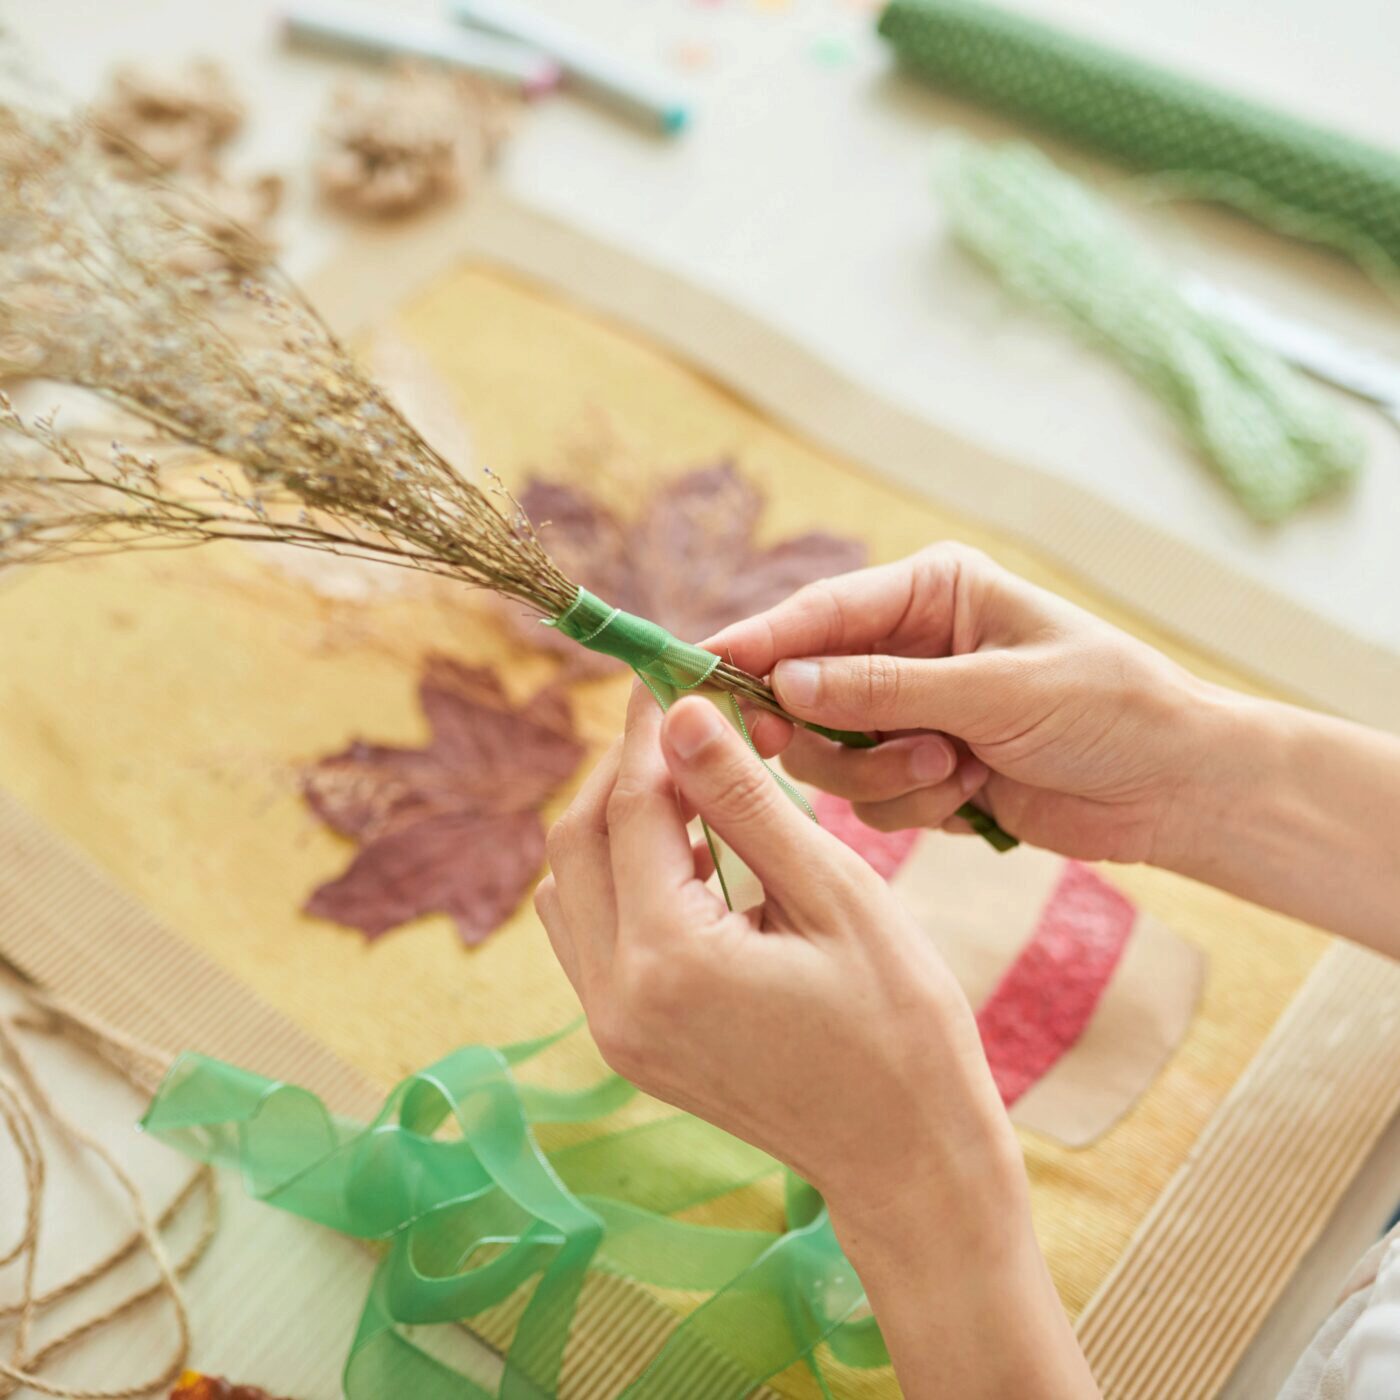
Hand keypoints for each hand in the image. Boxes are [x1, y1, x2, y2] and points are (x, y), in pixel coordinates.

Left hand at [535, 683, 1010, 1210]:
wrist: (907, 1158)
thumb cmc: (899, 1025)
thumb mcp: (834, 894)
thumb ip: (745, 801)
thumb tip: (680, 714)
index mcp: (669, 960)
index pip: (630, 807)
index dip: (648, 730)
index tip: (670, 674)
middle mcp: (617, 1000)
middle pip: (576, 844)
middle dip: (622, 772)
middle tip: (682, 726)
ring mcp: (614, 1030)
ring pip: (569, 890)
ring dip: (614, 828)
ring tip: (692, 795)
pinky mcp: (627, 1044)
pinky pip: (589, 938)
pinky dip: (623, 883)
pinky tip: (693, 865)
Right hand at [710, 543, 1215, 863]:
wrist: (1175, 787)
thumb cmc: (1107, 708)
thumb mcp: (997, 690)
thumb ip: (885, 689)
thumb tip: (784, 683)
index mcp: (931, 594)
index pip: (821, 612)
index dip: (757, 641)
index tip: (699, 670)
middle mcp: (909, 647)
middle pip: (806, 684)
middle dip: (816, 724)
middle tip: (798, 743)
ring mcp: (911, 713)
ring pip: (830, 750)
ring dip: (879, 771)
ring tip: (949, 767)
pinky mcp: (921, 770)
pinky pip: (868, 795)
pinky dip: (908, 802)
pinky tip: (967, 793)